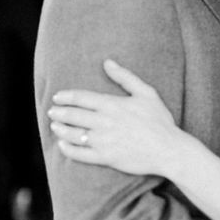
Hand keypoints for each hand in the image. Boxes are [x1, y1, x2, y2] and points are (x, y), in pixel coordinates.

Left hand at [49, 60, 179, 176]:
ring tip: (54, 126)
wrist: (168, 149)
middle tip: (52, 111)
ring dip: (60, 129)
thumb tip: (107, 62)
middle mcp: (105, 122)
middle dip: (59, 112)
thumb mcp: (146, 92)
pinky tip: (63, 145)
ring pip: (73, 134)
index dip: (66, 96)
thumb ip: (125, 77)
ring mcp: (104, 141)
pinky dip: (67, 149)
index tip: (57, 97)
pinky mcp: (105, 157)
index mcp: (113, 105)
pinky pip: (80, 154)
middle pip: (73, 115)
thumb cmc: (159, 120)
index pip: (81, 98)